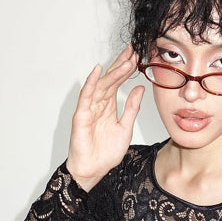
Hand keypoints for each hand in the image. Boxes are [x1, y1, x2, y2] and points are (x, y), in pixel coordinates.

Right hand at [65, 44, 144, 188]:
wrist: (93, 170)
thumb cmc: (105, 152)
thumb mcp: (126, 127)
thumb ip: (132, 108)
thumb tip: (140, 89)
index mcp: (109, 106)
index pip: (118, 82)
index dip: (127, 69)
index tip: (138, 56)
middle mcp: (98, 104)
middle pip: (110, 79)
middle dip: (121, 64)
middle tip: (133, 50)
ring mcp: (89, 108)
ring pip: (102, 85)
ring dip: (113, 72)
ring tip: (125, 59)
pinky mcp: (81, 115)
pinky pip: (86, 96)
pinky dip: (91, 83)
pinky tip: (97, 71)